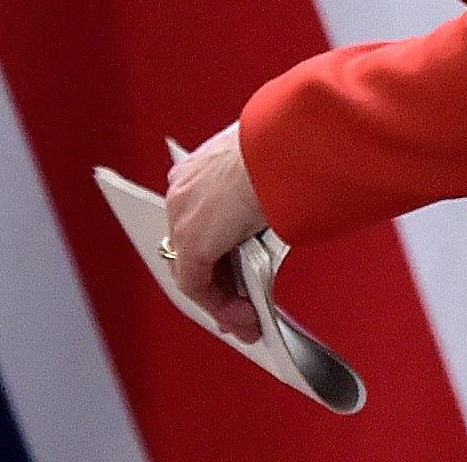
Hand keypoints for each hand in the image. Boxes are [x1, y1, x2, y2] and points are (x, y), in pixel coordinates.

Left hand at [164, 122, 268, 343]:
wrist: (279, 150)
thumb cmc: (284, 149)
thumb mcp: (268, 171)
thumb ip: (261, 194)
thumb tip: (280, 212)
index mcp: (200, 166)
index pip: (201, 217)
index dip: (218, 252)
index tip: (235, 271)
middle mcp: (184, 190)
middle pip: (196, 248)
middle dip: (221, 283)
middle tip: (242, 305)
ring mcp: (182, 217)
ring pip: (194, 270)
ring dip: (224, 298)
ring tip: (250, 317)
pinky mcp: (191, 243)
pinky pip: (197, 287)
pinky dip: (221, 306)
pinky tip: (245, 315)